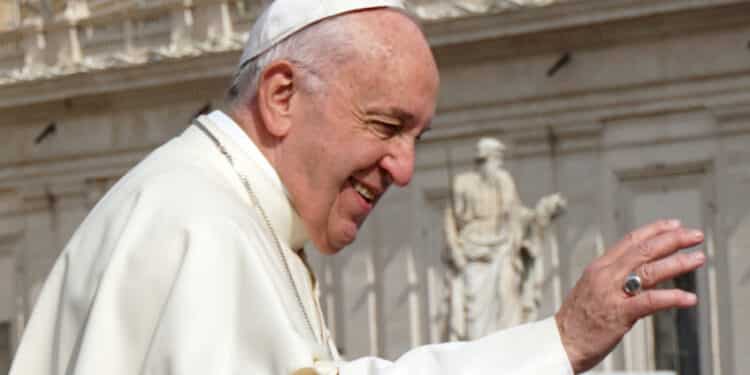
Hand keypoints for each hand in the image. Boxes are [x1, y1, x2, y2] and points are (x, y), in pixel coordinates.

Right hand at [554, 220, 705, 372]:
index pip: (630, 241)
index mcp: (599, 267)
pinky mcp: (619, 314)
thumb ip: (613, 277)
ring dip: (677, 263)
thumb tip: (637, 270)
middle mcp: (605, 275)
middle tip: (695, 235)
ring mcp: (611, 294)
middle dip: (672, 240)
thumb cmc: (578, 319)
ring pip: (649, 271)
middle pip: (644, 250)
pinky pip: (649, 302)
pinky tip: (688, 298)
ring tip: (697, 259)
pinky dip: (672, 298)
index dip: (654, 230)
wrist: (561, 342)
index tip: (674, 225)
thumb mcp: (592, 288)